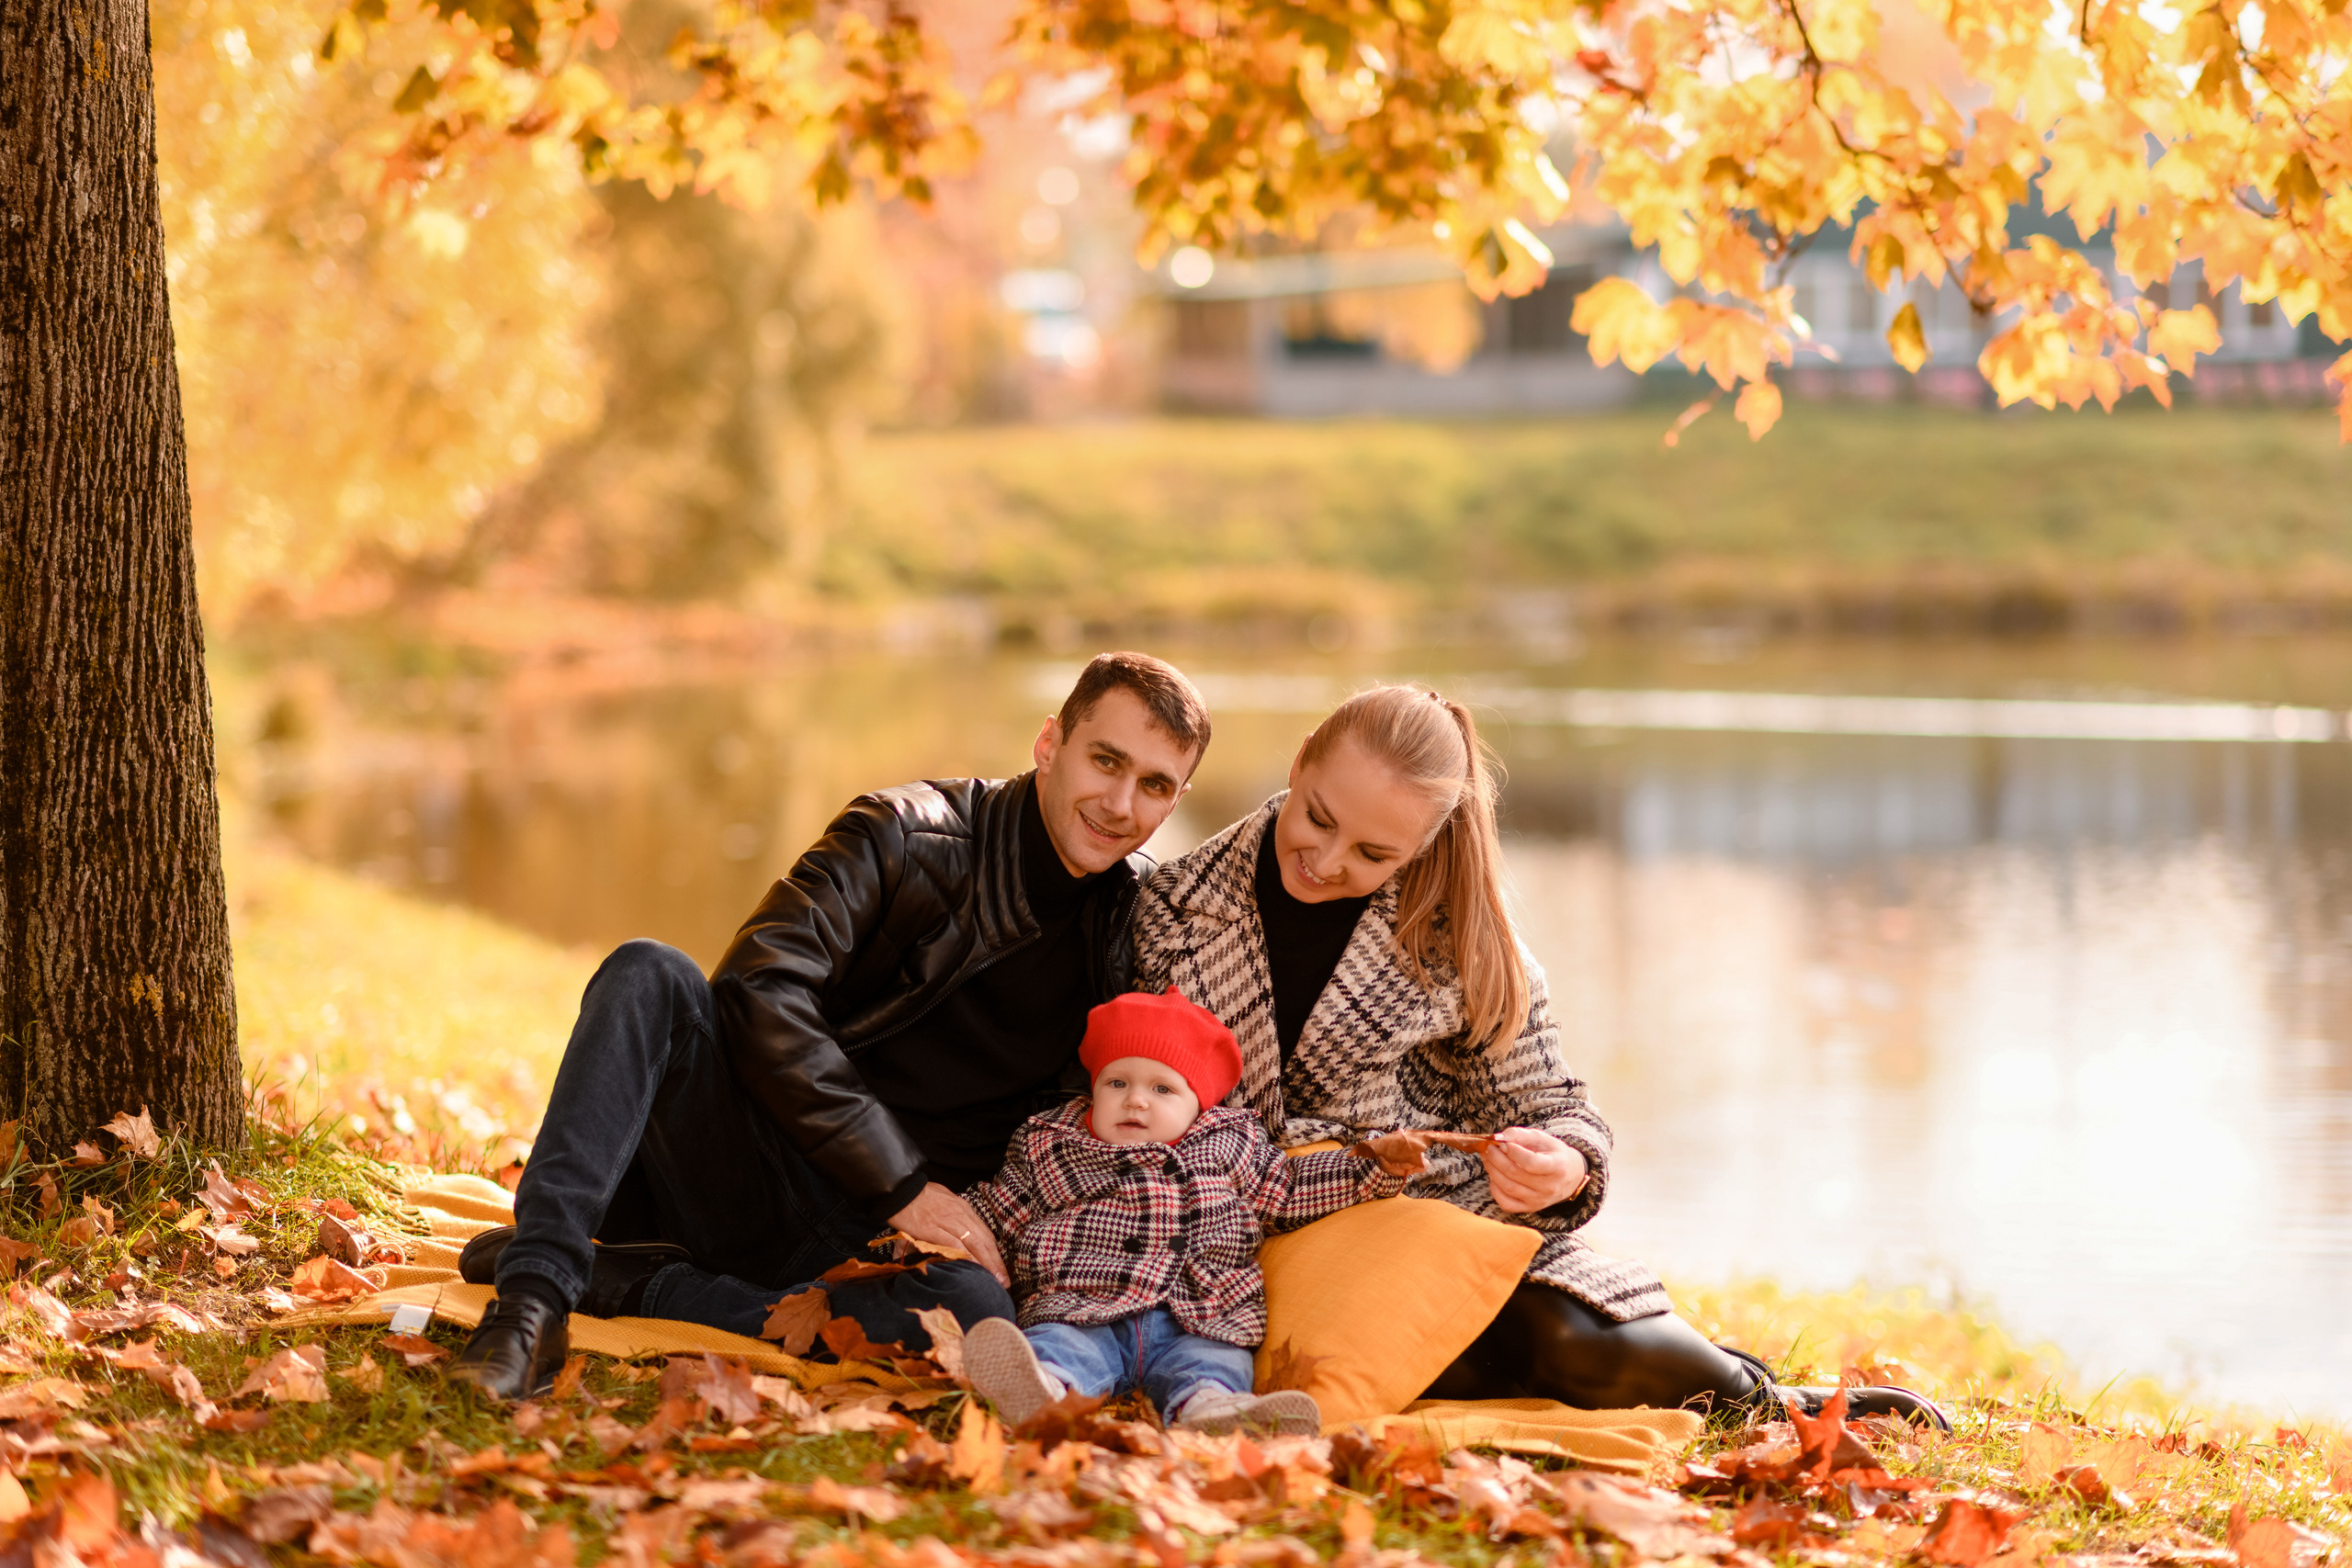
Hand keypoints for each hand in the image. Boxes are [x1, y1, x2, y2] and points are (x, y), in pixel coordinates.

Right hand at [889, 1182, 1008, 1286]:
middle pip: (984, 1240)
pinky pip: (953, 1243)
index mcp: (963, 1208)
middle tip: (1004, 1281)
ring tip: (994, 1279)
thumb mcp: (944, 1200)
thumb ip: (954, 1216)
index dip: (994, 1252)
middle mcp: (959, 1214)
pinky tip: (973, 1268)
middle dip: (995, 1262)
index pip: (985, 1233)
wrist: (899, 1189)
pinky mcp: (931, 1228)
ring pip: (973, 1243)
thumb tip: (959, 1234)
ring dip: (986, 1263)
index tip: (1000, 1268)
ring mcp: (947, 1220)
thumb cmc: (919, 1196)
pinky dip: (965, 1256)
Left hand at [1479, 1127, 1589, 1213]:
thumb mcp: (1543, 1139)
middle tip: (1489, 1148)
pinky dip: (1495, 1189)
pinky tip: (1494, 1176)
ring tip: (1488, 1158)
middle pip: (1515, 1174)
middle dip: (1496, 1158)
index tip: (1502, 1143)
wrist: (1570, 1176)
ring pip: (1508, 1187)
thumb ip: (1522, 1135)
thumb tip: (1501, 1137)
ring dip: (1492, 1171)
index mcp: (1557, 1167)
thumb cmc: (1554, 1154)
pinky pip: (1506, 1203)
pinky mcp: (1530, 1208)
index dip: (1512, 1151)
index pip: (1530, 1162)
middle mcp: (1549, 1187)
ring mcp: (1539, 1201)